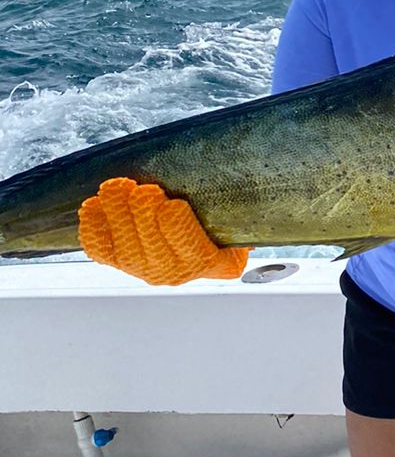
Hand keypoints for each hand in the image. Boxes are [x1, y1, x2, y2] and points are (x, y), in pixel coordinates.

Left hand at [78, 178, 250, 285]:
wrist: (202, 242)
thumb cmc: (220, 224)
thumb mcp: (239, 218)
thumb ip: (238, 210)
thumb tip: (239, 184)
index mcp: (210, 261)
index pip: (190, 248)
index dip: (177, 228)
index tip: (172, 205)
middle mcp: (174, 272)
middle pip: (152, 247)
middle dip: (144, 216)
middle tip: (142, 190)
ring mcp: (143, 268)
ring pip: (124, 248)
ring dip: (117, 216)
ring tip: (116, 189)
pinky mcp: (119, 260)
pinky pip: (101, 249)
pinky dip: (93, 228)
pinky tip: (93, 207)